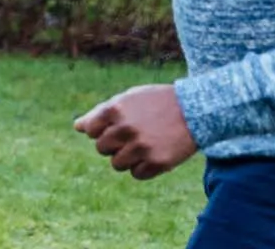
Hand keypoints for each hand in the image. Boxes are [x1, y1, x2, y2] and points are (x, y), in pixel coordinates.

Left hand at [74, 84, 197, 180]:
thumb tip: (77, 127)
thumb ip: (100, 113)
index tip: (117, 125)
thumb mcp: (128, 99)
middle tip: (133, 135)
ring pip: (117, 164)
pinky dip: (143, 168)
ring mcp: (142, 147)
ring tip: (143, 145)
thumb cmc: (157, 103)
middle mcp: (126, 129)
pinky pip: (137, 174)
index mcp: (115, 110)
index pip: (90, 131)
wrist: (196, 110)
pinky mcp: (158, 162)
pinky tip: (154, 154)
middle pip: (101, 148)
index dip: (101, 130)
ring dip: (126, 158)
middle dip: (113, 144)